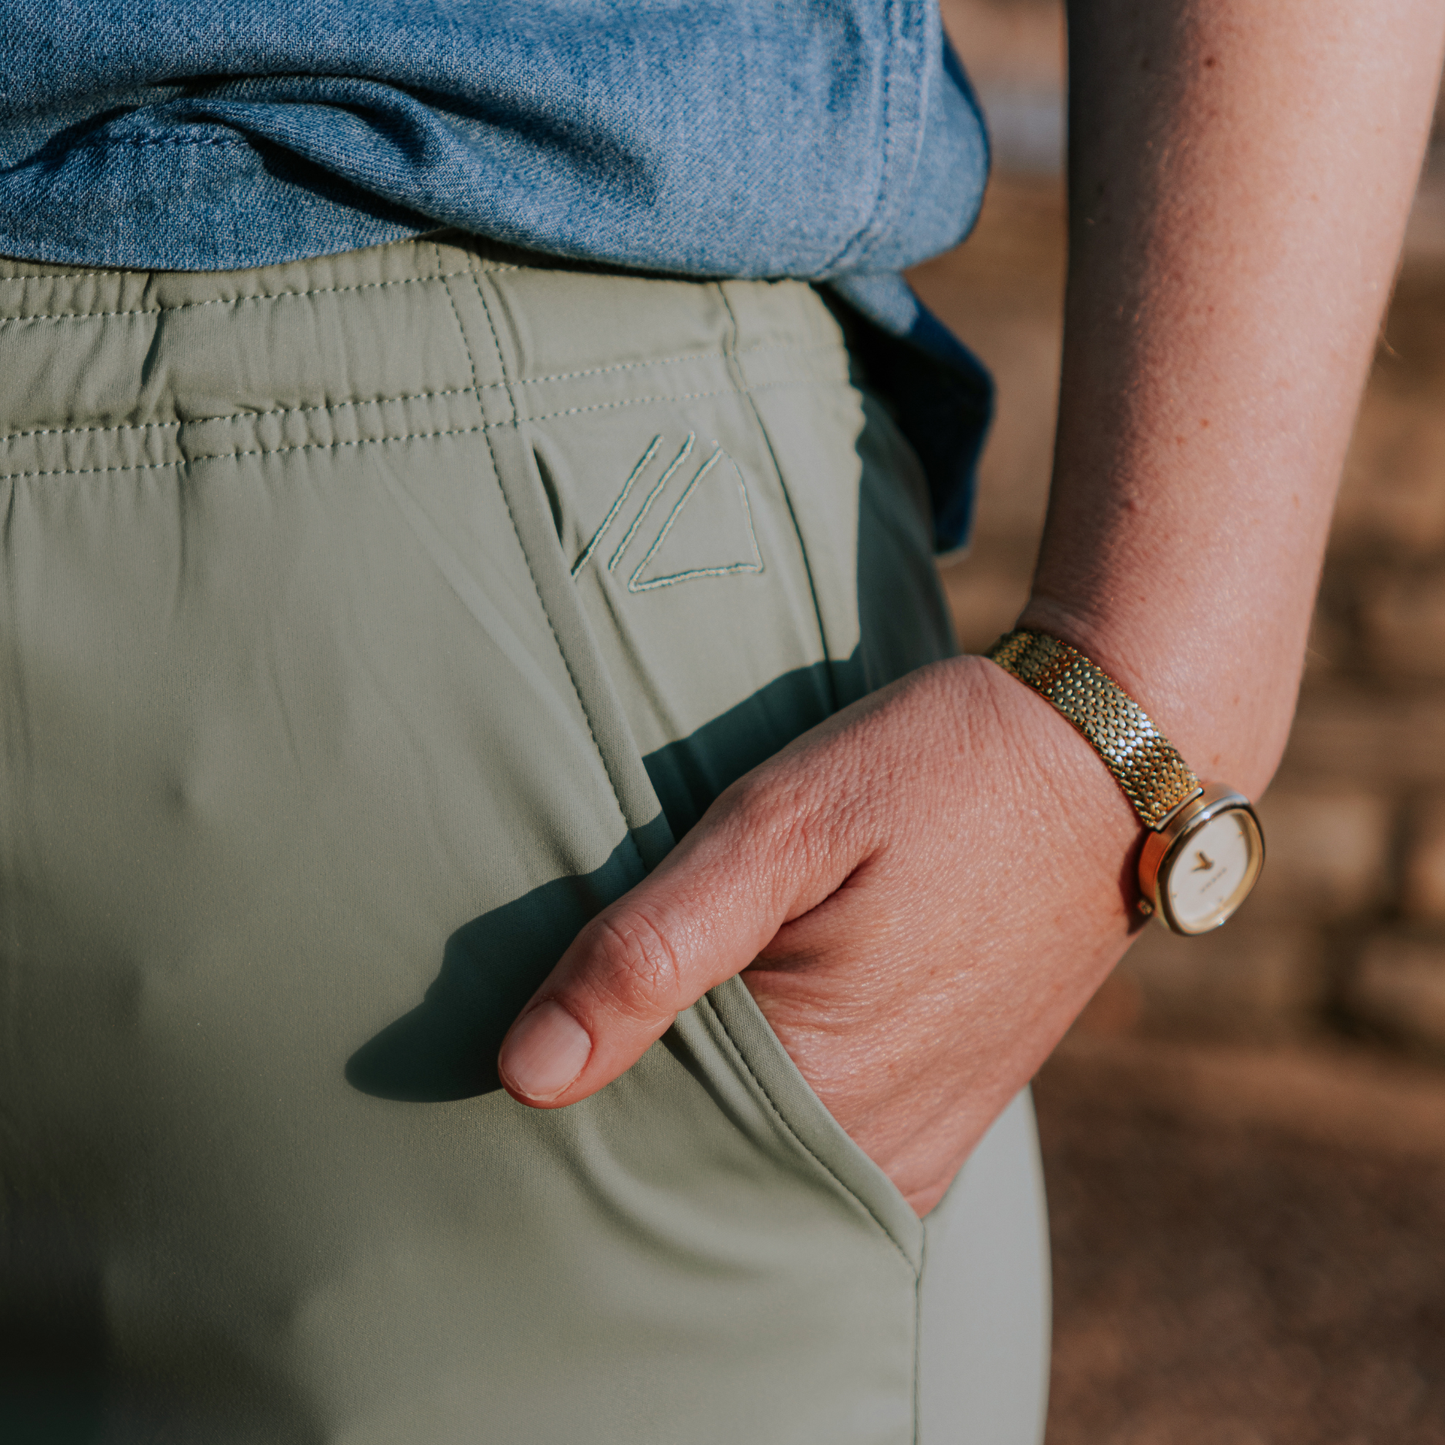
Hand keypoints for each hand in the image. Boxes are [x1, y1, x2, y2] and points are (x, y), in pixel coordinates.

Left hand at [497, 654, 1141, 1215]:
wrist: (1107, 763)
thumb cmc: (938, 773)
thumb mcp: (779, 825)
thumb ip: (651, 949)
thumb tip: (527, 1071)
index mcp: (818, 1089)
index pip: (632, 1136)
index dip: (570, 1071)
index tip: (530, 1011)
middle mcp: (872, 1153)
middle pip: (692, 1158)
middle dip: (631, 1091)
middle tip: (595, 991)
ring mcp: (918, 1146)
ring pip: (755, 1155)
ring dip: (700, 1093)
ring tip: (669, 1002)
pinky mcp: (947, 1120)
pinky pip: (823, 1144)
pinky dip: (770, 1098)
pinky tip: (747, 1027)